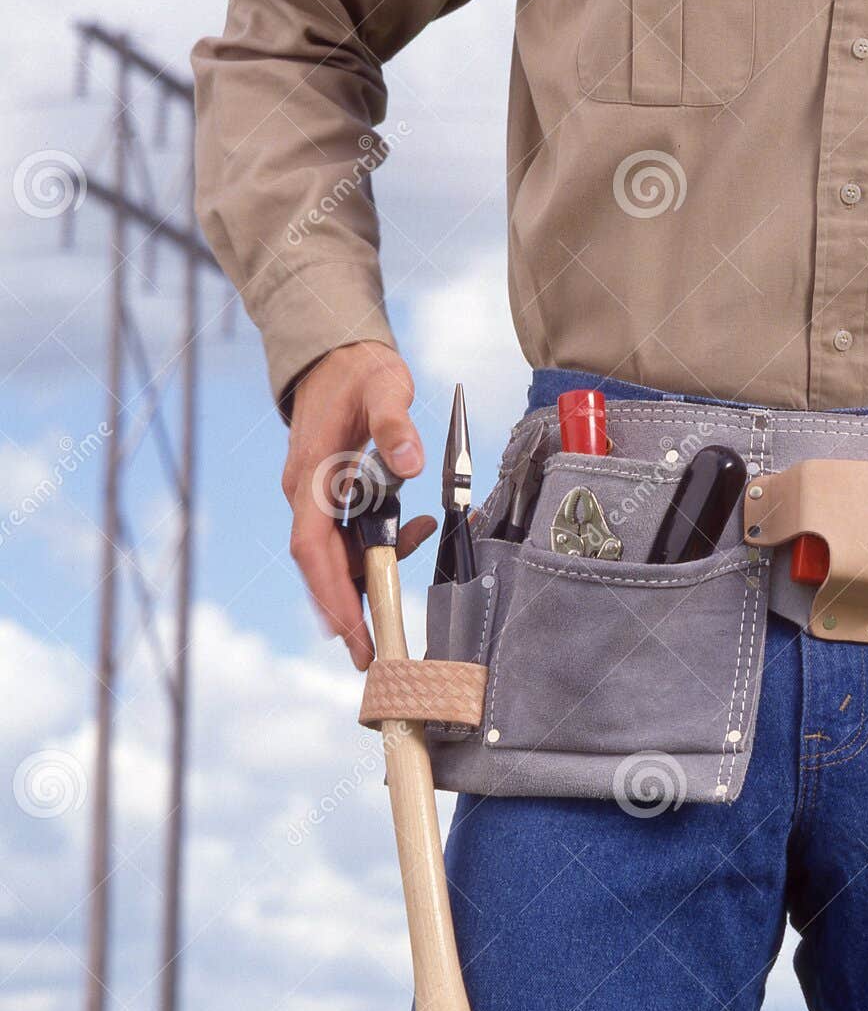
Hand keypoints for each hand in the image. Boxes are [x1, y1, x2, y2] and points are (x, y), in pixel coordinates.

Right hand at [282, 341, 436, 669]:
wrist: (338, 354)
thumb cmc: (360, 372)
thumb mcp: (384, 386)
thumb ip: (396, 424)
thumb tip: (408, 464)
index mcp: (311, 474)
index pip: (312, 547)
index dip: (330, 592)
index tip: (351, 629)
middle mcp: (305, 492)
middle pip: (319, 565)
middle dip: (343, 612)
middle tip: (369, 656)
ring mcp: (316, 496)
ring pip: (337, 555)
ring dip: (366, 581)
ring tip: (397, 607)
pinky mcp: (332, 496)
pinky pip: (350, 536)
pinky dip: (380, 549)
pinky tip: (418, 534)